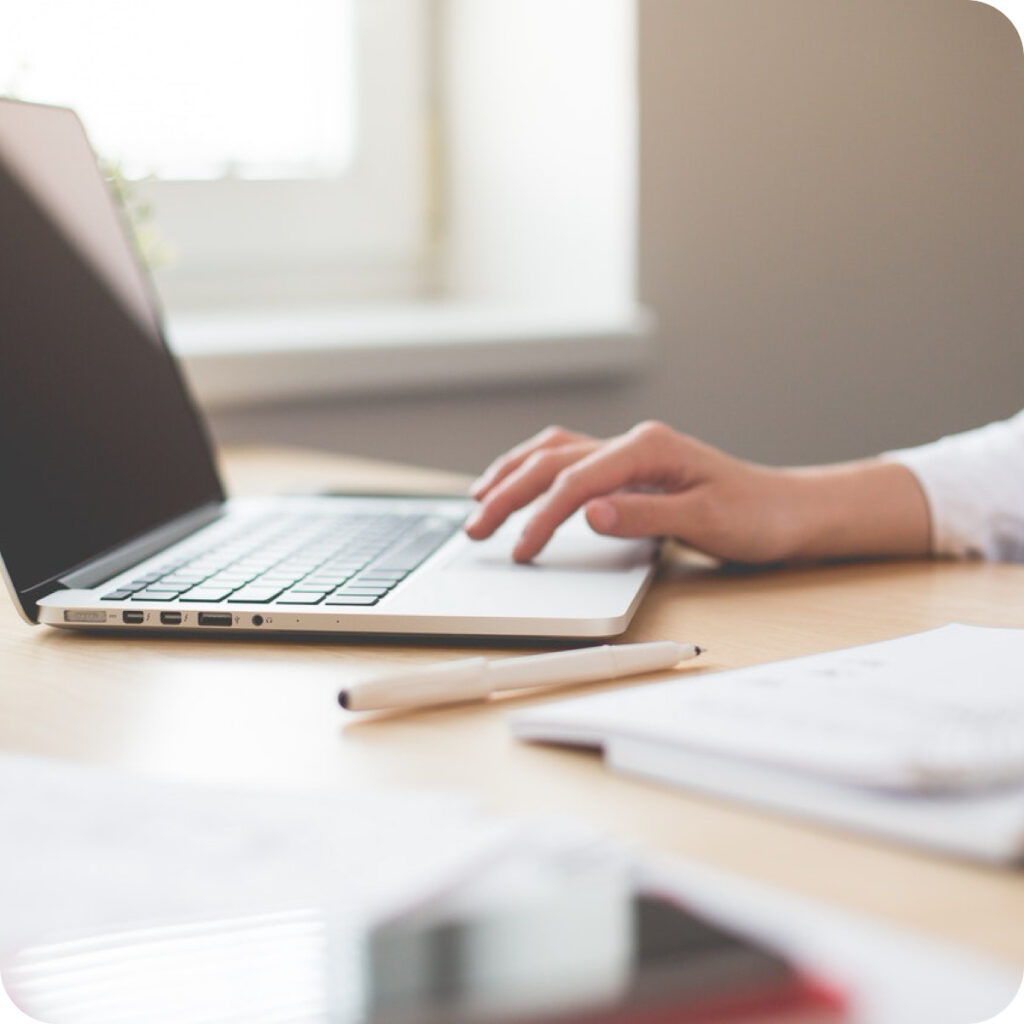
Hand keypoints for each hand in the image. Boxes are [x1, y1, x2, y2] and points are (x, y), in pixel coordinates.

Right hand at [464, 422, 806, 562]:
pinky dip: (536, 471)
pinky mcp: (630, 469)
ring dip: (512, 475)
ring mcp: (630, 453)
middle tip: (474, 529)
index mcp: (649, 448)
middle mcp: (634, 443)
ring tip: (478, 500)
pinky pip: (569, 460)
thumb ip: (644, 516)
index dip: (541, 517)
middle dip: (507, 493)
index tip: (520, 552)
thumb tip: (588, 513)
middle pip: (552, 462)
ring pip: (553, 453)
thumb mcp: (705, 520)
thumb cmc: (754, 516)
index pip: (576, 481)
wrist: (787, 511)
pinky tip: (519, 483)